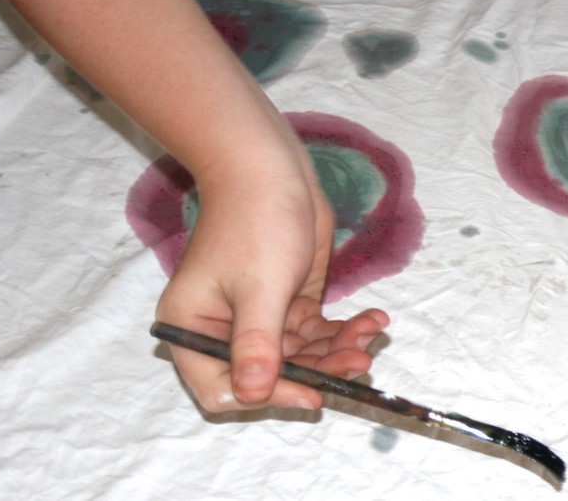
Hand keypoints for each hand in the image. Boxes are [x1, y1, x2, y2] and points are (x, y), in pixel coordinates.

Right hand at [156, 142, 389, 411]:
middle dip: (319, 370)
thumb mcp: (257, 288)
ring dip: (339, 350)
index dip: (268, 395)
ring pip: (302, 356)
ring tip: (371, 332)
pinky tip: (374, 319)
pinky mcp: (291, 305)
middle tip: (360, 361)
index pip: (224, 388)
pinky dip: (345, 331)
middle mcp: (224, 333)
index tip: (312, 391)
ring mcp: (260, 320)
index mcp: (194, 331)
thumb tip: (254, 395)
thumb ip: (257, 345)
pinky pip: (318, 334)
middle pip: (273, 375)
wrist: (274, 170)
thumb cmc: (254, 223)